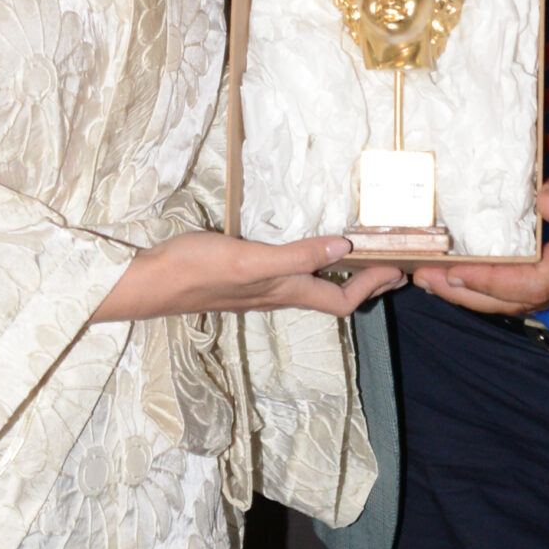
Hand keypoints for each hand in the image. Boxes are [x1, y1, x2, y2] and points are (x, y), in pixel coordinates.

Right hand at [93, 230, 403, 323]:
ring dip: (340, 276)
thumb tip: (344, 247)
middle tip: (392, 265)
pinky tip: (306, 248)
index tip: (399, 270)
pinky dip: (311, 264)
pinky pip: (290, 274)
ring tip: (360, 256)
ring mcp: (260, 287)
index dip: (373, 287)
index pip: (342, 301)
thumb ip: (297, 256)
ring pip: (312, 288)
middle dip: (366, 285)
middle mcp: (278, 293)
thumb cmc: (196, 270)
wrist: (148, 281)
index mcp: (285, 291)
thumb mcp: (250, 260)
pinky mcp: (243, 276)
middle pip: (332, 298)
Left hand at [412, 92, 548, 317]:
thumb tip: (544, 206)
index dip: (490, 283)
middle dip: (475, 296)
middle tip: (428, 281)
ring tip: (446, 278)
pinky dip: (510, 277)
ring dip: (488, 291)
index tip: (451, 273)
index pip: (535, 282)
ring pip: (534, 291)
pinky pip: (545, 276)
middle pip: (527, 298)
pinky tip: (486, 263)